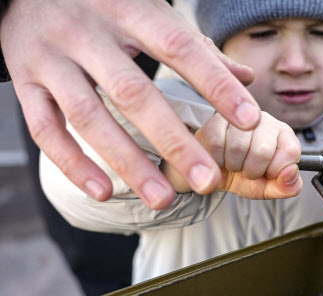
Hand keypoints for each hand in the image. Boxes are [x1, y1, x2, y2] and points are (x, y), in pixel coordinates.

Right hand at [1, 0, 259, 208]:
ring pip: (88, 118)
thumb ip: (198, 48)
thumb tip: (247, 78)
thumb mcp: (150, 10)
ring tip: (164, 201)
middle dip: (175, 143)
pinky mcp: (24, 80)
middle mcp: (87, 33)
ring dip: (128, 164)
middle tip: (208, 182)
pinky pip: (44, 128)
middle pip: (134, 94)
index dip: (215, 85)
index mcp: (129, 9)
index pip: (180, 48)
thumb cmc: (105, 2)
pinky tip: (105, 192)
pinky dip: (72, 164)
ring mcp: (50, 58)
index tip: (250, 121)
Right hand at [162, 112, 302, 199]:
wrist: (212, 176)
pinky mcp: (214, 119)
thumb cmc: (244, 177)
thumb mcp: (268, 187)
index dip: (276, 170)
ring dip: (234, 166)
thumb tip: (291, 173)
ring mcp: (239, 116)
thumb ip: (287, 186)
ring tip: (233, 164)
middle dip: (253, 170)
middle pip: (263, 150)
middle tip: (247, 170)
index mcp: (283, 134)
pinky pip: (217, 143)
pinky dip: (217, 160)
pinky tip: (220, 159)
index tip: (268, 173)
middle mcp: (264, 119)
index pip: (290, 151)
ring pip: (239, 146)